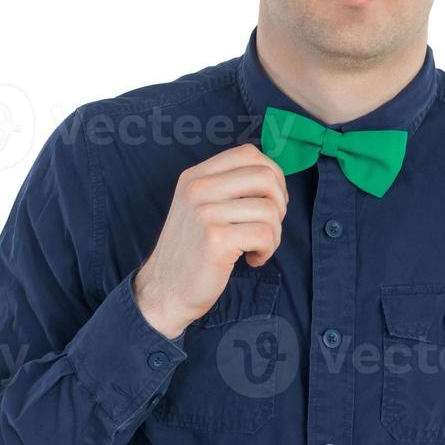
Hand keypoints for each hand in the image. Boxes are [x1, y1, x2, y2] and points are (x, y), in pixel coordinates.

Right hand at [131, 143, 287, 339]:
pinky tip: (252, 259)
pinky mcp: (216, 239)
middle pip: (265, 177)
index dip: (272, 174)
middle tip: (267, 227)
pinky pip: (265, 234)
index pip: (248, 153)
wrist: (165, 291)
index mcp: (195, 176)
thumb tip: (275, 177)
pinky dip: (267, 250)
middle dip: (279, 204)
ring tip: (257, 248)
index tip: (269, 201)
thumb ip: (228, 187)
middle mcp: (198, 188)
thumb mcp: (200, 207)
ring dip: (274, 234)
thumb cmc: (193, 252)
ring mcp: (205, 212)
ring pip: (270, 209)